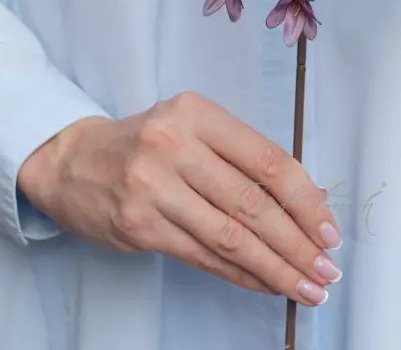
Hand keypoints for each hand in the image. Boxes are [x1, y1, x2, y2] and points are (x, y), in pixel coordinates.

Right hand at [18, 92, 341, 305]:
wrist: (71, 160)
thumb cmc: (145, 144)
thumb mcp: (192, 129)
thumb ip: (241, 157)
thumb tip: (308, 202)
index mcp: (197, 114)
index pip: (267, 160)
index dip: (306, 201)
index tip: (330, 231)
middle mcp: (174, 146)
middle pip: (253, 204)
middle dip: (298, 244)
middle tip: (327, 270)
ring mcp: (153, 187)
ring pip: (231, 237)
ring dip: (276, 269)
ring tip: (306, 287)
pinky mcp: (139, 225)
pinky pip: (203, 256)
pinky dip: (241, 274)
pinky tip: (266, 284)